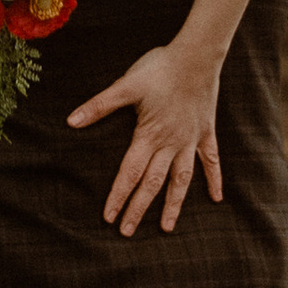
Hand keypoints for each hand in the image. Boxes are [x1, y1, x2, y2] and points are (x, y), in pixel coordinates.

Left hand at [67, 39, 224, 235]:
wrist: (197, 56)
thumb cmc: (159, 68)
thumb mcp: (125, 85)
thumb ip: (99, 106)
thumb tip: (71, 121)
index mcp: (149, 135)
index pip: (130, 173)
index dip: (118, 196)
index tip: (109, 217)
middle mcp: (171, 143)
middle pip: (152, 183)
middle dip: (138, 208)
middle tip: (127, 232)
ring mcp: (190, 140)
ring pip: (181, 180)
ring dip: (173, 204)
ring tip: (167, 227)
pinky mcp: (206, 132)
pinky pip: (211, 161)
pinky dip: (214, 179)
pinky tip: (216, 199)